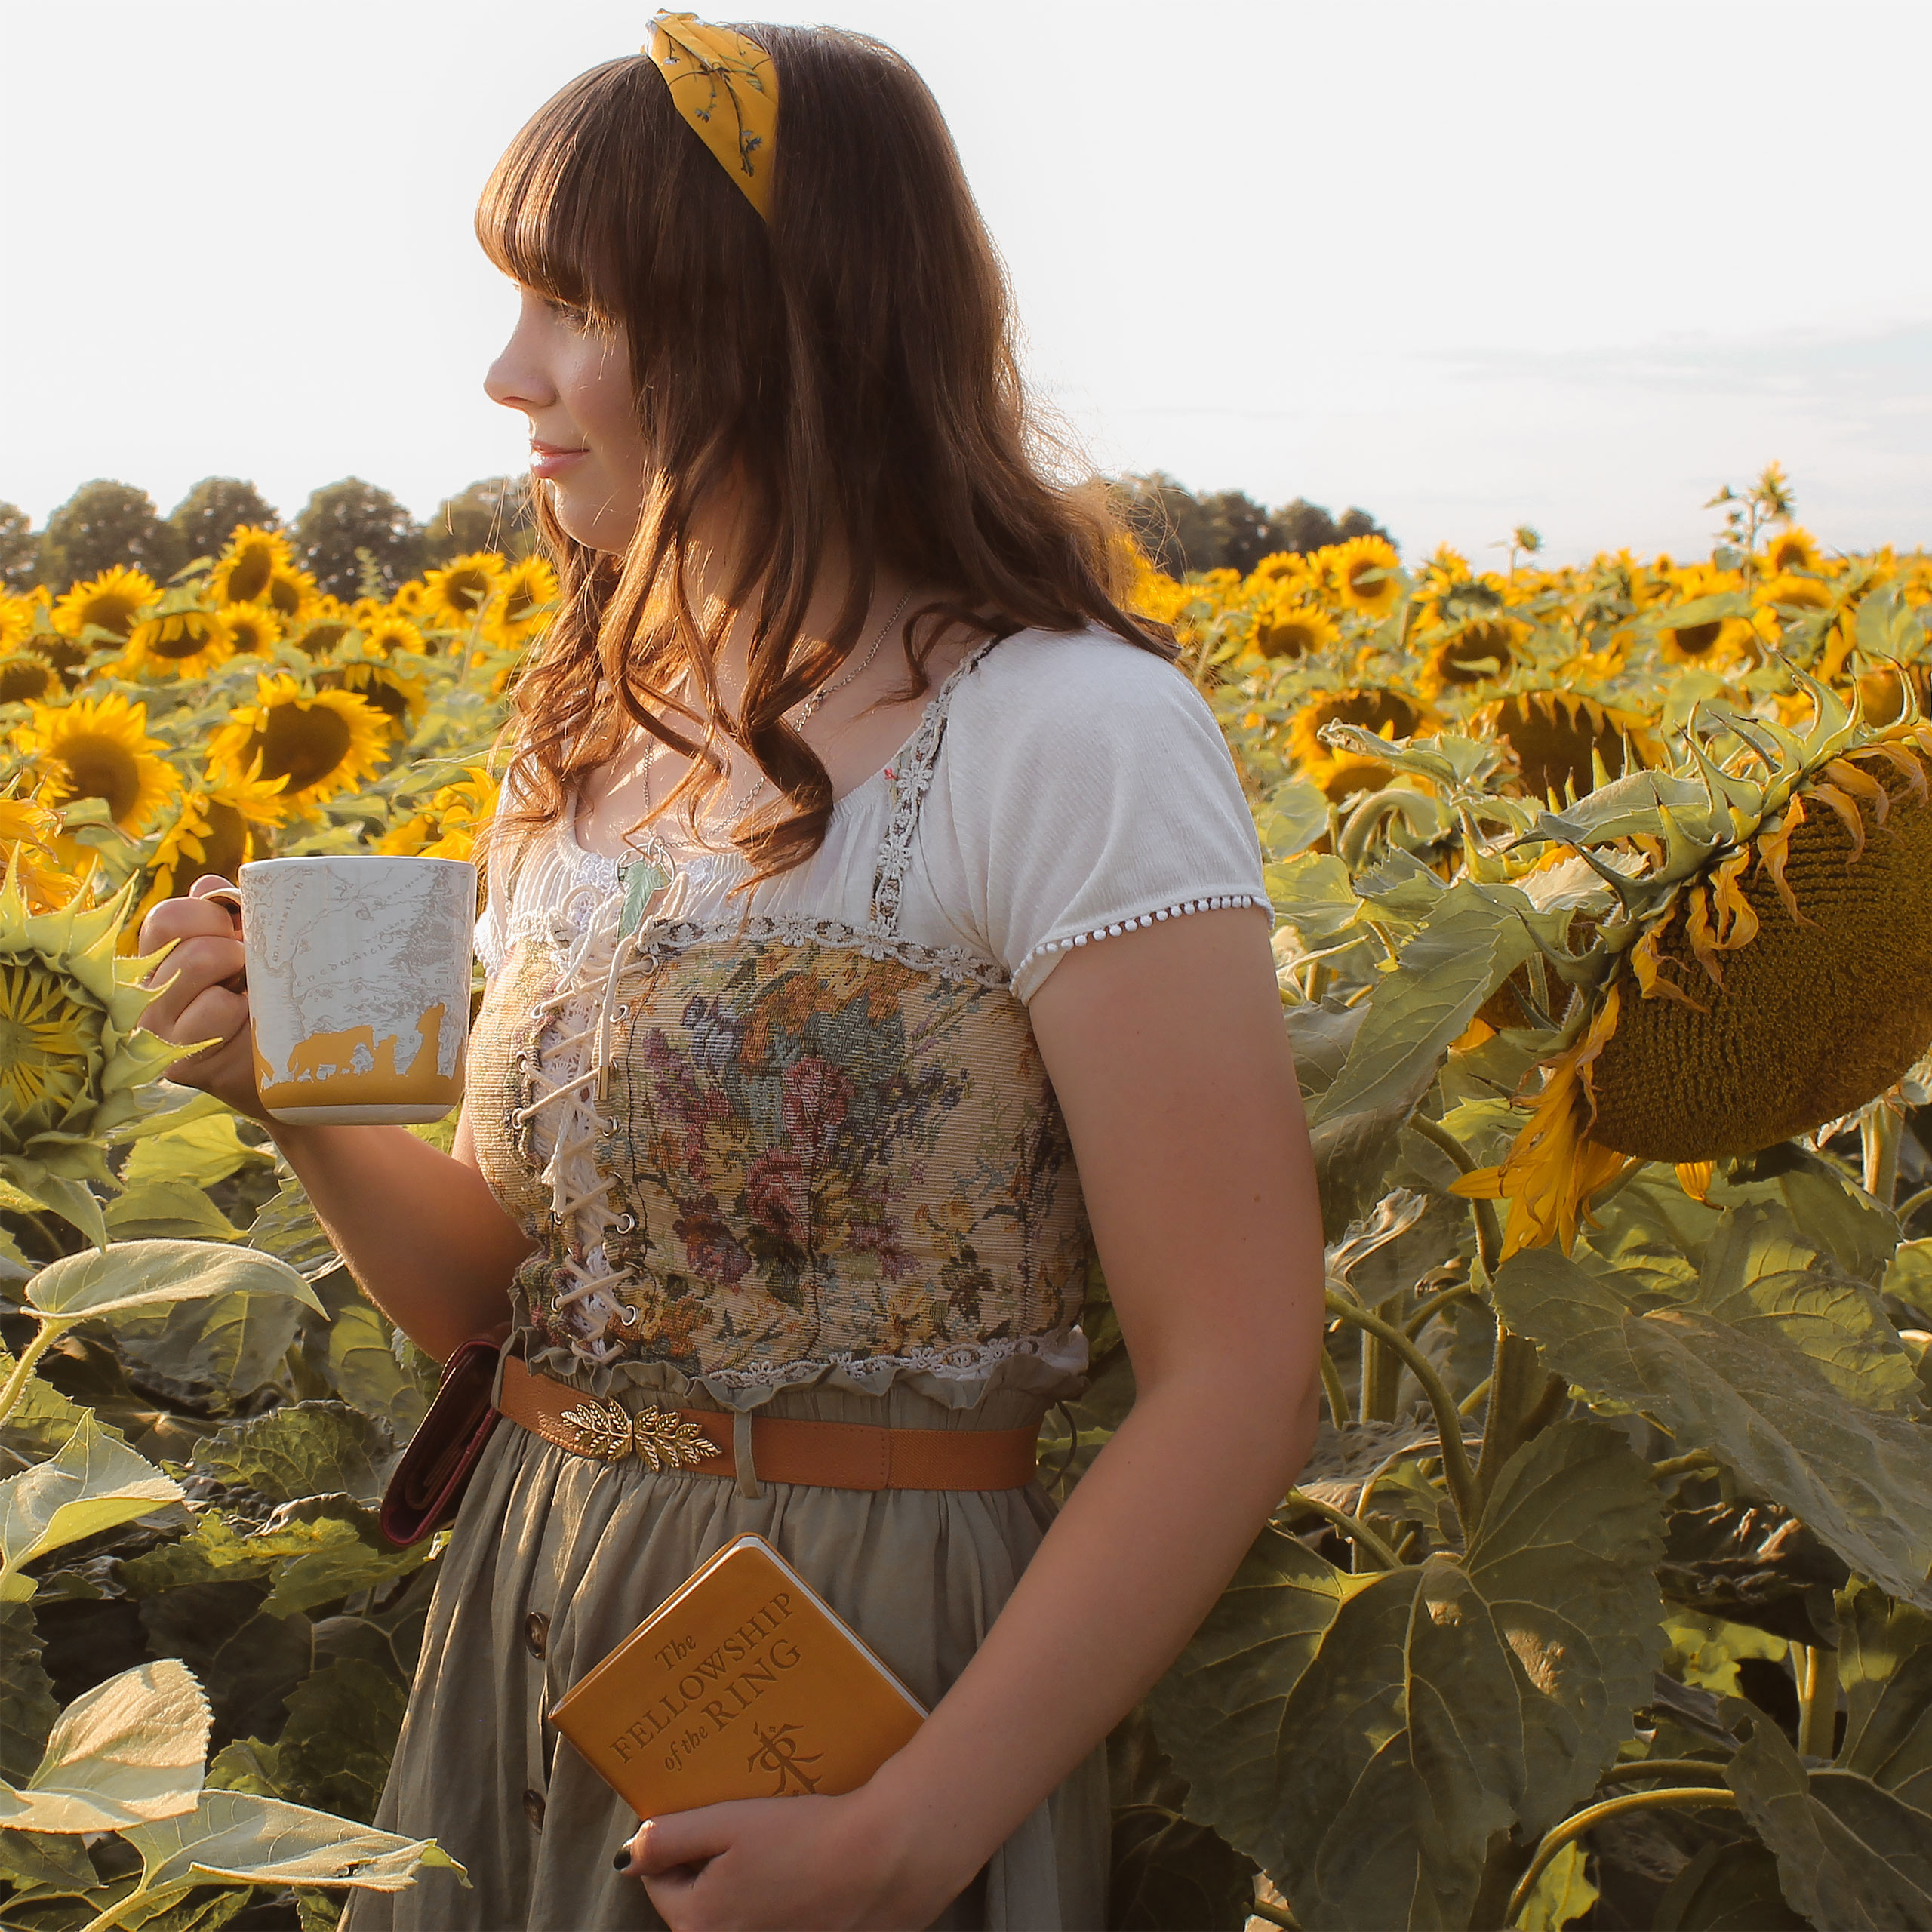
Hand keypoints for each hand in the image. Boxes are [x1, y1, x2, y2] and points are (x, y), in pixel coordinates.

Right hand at [136, 875, 266, 1122]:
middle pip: (184, 933)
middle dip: (234, 946)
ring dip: (240, 973)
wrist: (292, 1073)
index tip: (240, 934)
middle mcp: (147, 991)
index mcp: (160, 959)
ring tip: (251, 998)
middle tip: (251, 973)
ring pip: (199, 959)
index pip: (167, 917)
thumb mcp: (252, 953)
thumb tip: (210, 886)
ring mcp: (155, 1026)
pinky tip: (247, 1028)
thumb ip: (230, 914)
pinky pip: (214, 1006)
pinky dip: (242, 1011)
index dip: (211, 915)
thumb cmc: (271, 1004)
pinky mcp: (175, 1057)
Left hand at [615, 1786, 967, 1931]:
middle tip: (747, 1829)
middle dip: (711, 1866)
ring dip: (745, 1884)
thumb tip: (628, 1856)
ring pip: (735, 1914)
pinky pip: (772, 1922)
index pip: (661, 1881)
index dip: (679, 1842)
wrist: (884, 1859)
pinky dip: (779, 1900)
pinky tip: (802, 1873)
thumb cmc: (805, 1836)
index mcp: (698, 1922)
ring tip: (779, 1847)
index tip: (708, 1816)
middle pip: (697, 1902)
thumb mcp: (728, 1822)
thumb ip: (670, 1838)